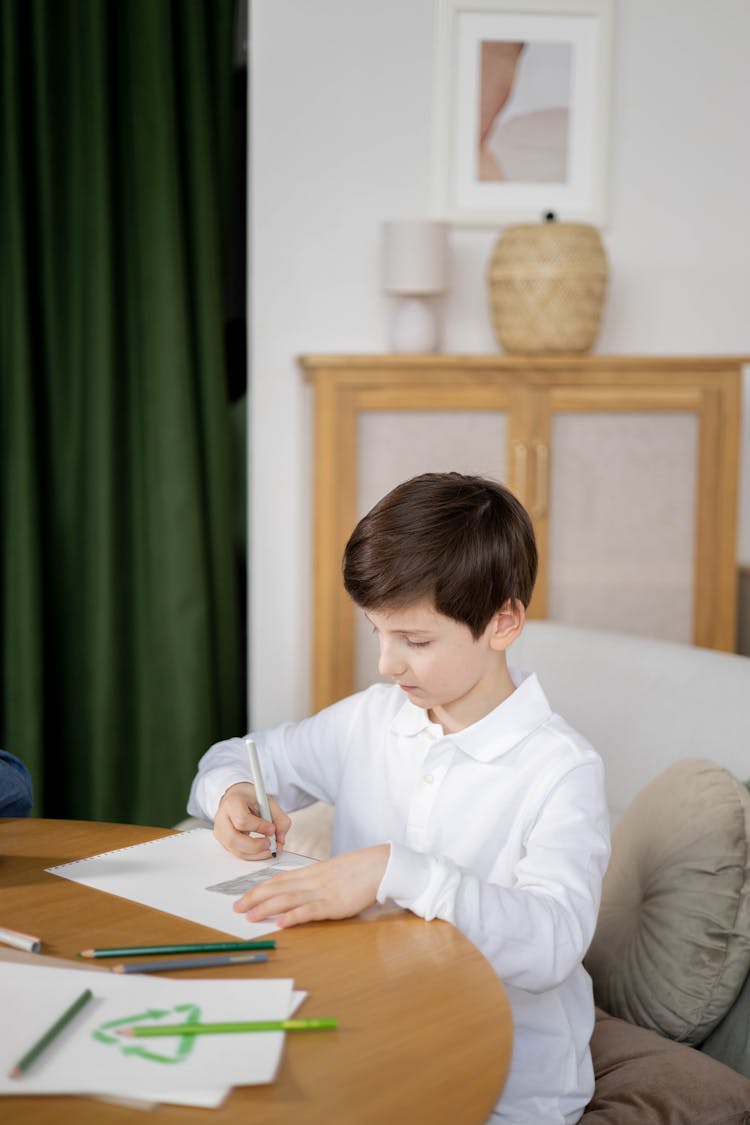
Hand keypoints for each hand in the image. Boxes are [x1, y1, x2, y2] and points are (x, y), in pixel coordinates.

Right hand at [213, 782, 290, 859]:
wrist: (237, 798)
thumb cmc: (250, 799)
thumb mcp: (267, 802)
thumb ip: (279, 818)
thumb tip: (281, 839)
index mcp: (232, 803)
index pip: (242, 819)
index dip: (259, 827)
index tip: (272, 829)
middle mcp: (222, 818)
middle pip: (234, 839)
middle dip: (255, 846)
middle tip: (271, 844)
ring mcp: (220, 832)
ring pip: (235, 850)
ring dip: (256, 854)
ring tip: (270, 849)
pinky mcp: (224, 842)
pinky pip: (238, 853)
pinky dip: (252, 855)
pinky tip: (262, 850)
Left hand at [233, 845, 390, 927]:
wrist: (379, 866)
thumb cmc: (356, 870)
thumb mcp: (330, 872)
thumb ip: (313, 881)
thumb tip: (296, 890)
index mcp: (310, 873)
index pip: (277, 880)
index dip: (258, 889)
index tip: (243, 897)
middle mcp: (311, 881)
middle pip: (277, 889)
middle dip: (254, 899)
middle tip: (236, 908)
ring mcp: (321, 893)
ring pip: (287, 899)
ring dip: (266, 908)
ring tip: (250, 916)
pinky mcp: (333, 904)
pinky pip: (309, 911)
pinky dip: (293, 916)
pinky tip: (280, 922)